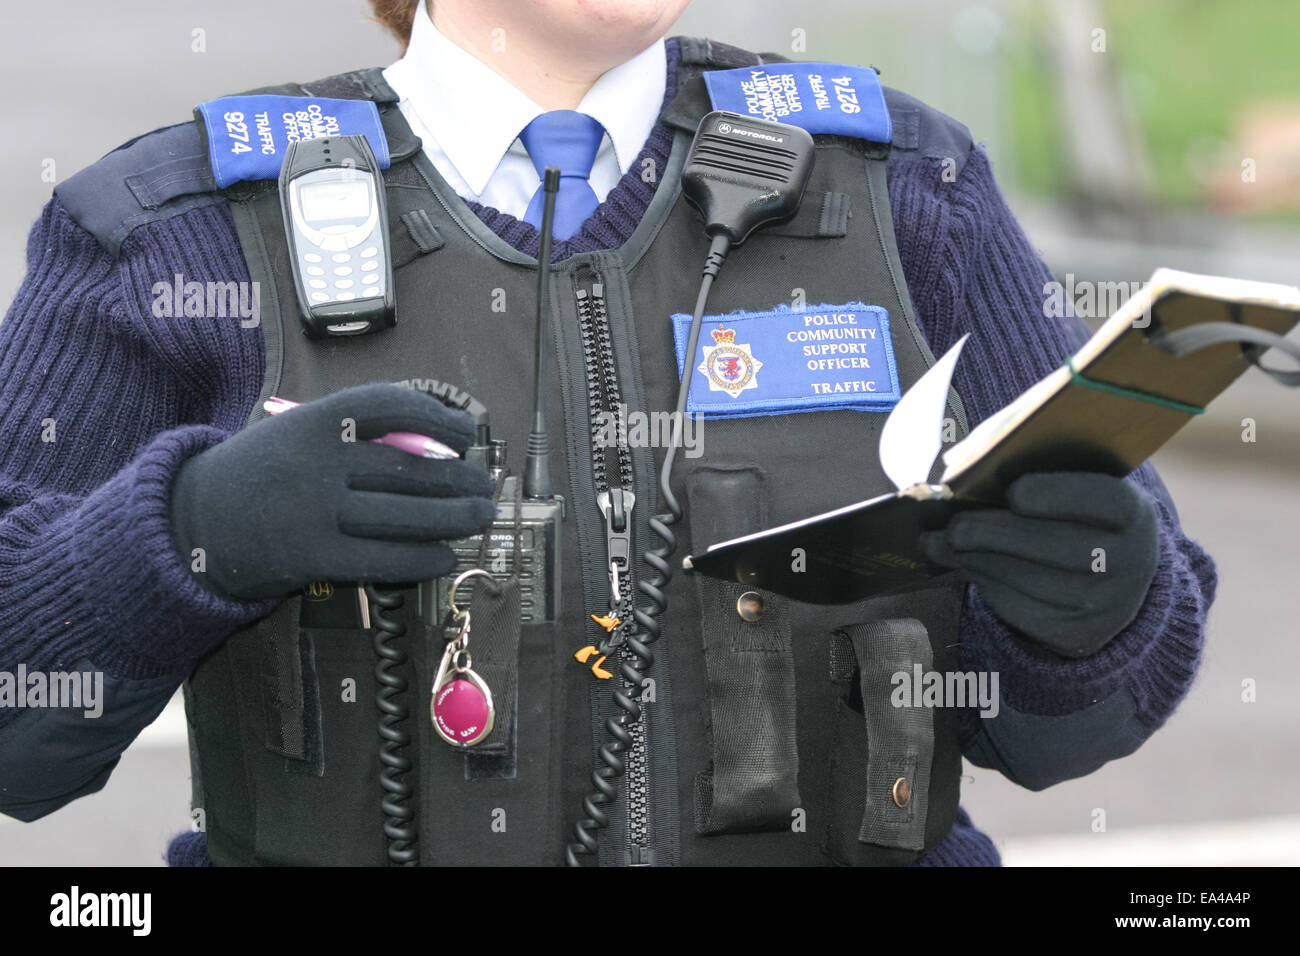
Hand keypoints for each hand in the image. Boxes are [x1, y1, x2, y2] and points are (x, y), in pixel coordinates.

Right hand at [169, 383, 495, 600]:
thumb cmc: (265, 470)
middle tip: (484, 487)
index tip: (466, 433)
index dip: (439, 416)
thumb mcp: (300, 431)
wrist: (194, 519)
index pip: (393, 406)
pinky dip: (421, 559)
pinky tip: (444, 556)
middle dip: (459, 479)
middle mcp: (317, 461)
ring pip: (403, 515)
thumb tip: (439, 446)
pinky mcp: (312, 557)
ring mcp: (314, 510)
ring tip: (478, 517)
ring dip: (453, 519)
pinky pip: (382, 559)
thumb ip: (359, 434)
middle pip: (409, 468)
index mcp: (315, 419)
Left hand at [919, 472, 1159, 656]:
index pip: (1100, 500)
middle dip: (996, 534)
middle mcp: (1129, 561)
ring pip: (1032, 581)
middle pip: (1059, 547)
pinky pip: (1021, 609)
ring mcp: (1105, 604)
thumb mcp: (1073, 488)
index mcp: (1131, 513)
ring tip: (946, 543)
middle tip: (955, 526)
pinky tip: (966, 564)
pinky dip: (986, 584)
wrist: (1110, 580)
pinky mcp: (1075, 633)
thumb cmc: (1075, 517)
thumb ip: (1030, 472)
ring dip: (980, 560)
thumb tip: (964, 474)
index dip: (1055, 496)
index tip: (1014, 491)